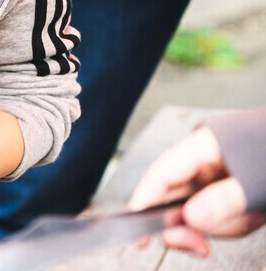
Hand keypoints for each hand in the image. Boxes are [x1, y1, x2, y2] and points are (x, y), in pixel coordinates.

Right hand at [128, 126, 265, 256]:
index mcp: (204, 145)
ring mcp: (219, 173)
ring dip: (213, 227)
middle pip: (174, 194)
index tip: (138, 234)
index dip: (145, 203)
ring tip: (242, 224)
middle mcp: (205, 158)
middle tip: (196, 247)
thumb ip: (223, 202)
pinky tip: (242, 222)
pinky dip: (225, 224)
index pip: (161, 175)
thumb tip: (189, 221)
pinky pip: (217, 210)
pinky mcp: (233, 187)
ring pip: (196, 207)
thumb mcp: (257, 184)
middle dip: (184, 224)